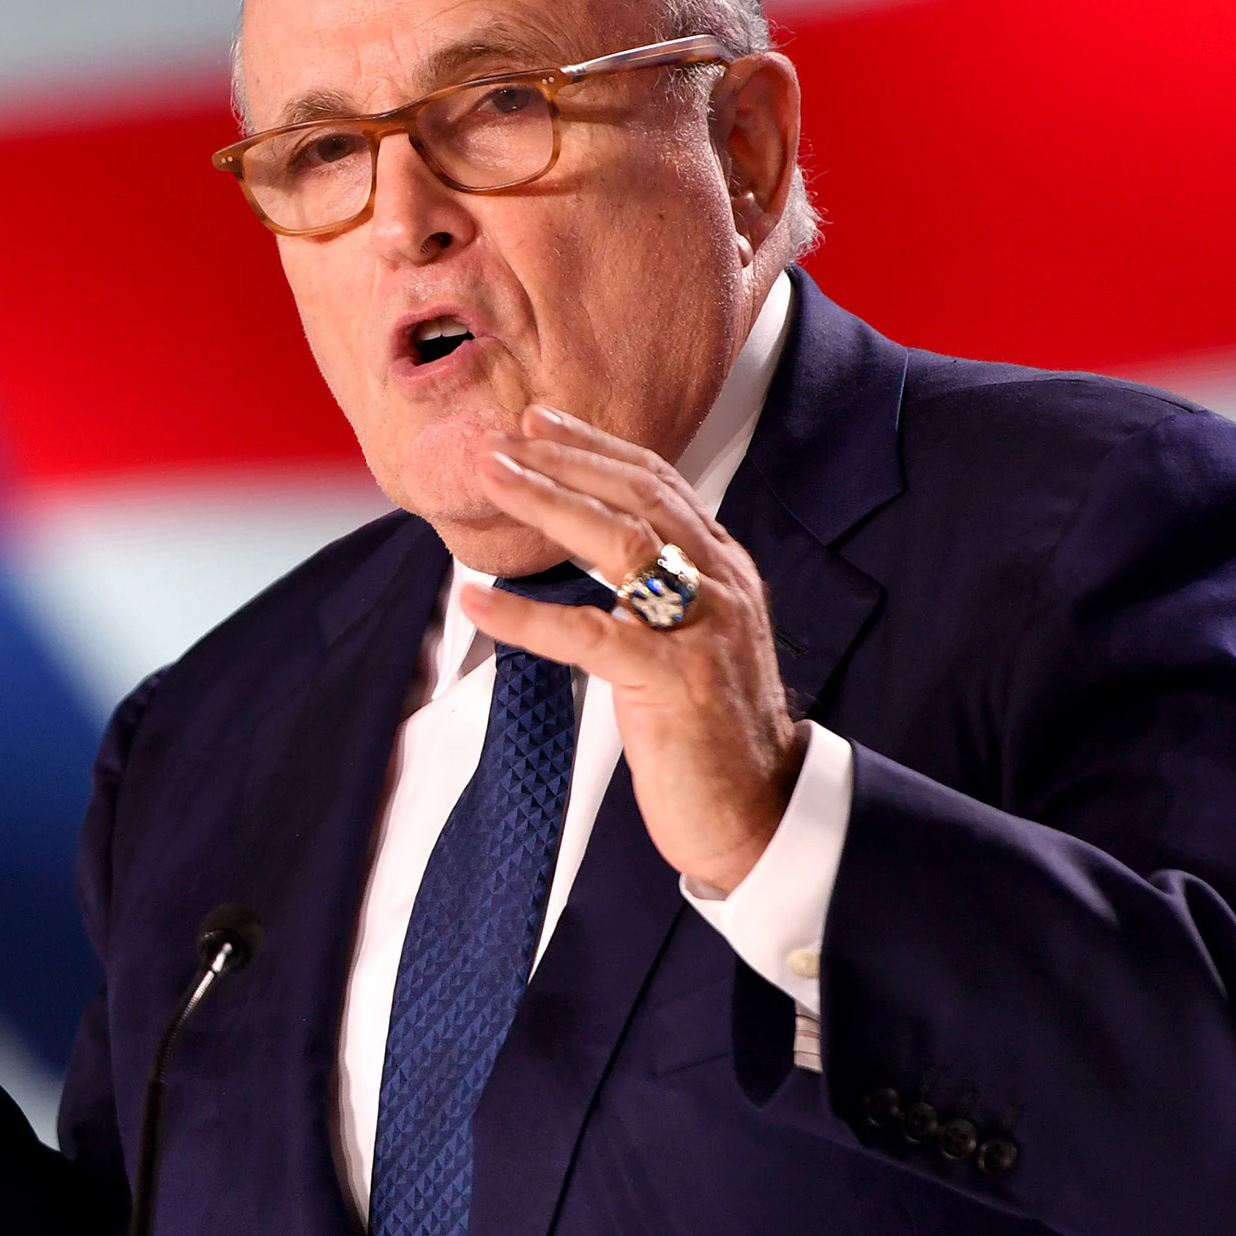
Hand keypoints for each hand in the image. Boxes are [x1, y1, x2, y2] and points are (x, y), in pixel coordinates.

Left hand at [462, 405, 804, 890]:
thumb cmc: (711, 732)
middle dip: (565, 459)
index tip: (540, 422)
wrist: (758, 813)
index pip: (661, 484)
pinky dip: (526, 616)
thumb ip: (658, 590)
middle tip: (500, 438)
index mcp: (724, 569)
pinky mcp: (674, 682)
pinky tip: (477, 599)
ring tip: (492, 482)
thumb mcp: (690, 641)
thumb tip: (593, 551)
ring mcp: (701, 630)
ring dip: (548, 504)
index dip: (597, 448)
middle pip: (639, 497)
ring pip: (621, 543)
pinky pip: (589, 635)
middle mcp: (721, 585)